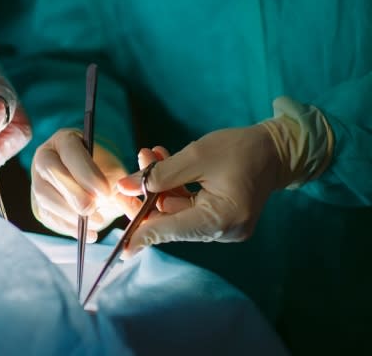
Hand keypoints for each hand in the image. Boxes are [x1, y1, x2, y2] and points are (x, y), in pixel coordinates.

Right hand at [31, 129, 136, 241]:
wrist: (90, 184)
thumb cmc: (103, 171)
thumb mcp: (113, 169)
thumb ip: (116, 181)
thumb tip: (115, 198)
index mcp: (64, 140)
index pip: (70, 150)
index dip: (86, 172)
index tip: (105, 191)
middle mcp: (45, 157)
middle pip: (51, 171)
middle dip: (74, 193)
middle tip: (94, 208)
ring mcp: (37, 180)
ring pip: (45, 196)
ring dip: (72, 213)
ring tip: (97, 222)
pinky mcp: (38, 203)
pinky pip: (49, 216)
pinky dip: (69, 228)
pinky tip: (89, 234)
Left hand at [117, 125, 281, 258]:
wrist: (276, 150)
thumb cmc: (242, 149)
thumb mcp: (197, 155)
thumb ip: (159, 174)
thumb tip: (125, 187)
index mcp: (221, 219)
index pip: (172, 230)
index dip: (143, 235)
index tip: (122, 247)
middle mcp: (222, 231)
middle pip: (170, 221)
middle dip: (146, 196)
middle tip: (127, 176)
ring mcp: (222, 228)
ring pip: (175, 212)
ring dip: (158, 185)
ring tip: (148, 155)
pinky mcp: (219, 219)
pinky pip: (187, 207)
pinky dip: (173, 188)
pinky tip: (161, 163)